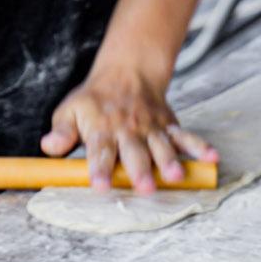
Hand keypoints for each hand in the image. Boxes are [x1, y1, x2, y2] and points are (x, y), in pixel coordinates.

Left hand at [42, 57, 216, 193]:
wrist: (127, 72)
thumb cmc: (93, 101)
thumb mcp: (69, 111)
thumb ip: (61, 132)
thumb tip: (48, 147)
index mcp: (101, 128)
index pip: (99, 151)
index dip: (100, 169)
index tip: (101, 186)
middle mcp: (128, 130)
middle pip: (134, 152)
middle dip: (140, 170)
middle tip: (146, 189)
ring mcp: (151, 128)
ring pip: (162, 146)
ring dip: (170, 162)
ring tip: (177, 178)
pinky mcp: (169, 126)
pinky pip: (186, 136)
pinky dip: (200, 147)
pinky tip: (212, 159)